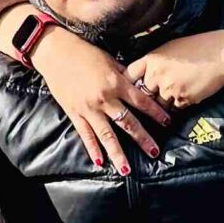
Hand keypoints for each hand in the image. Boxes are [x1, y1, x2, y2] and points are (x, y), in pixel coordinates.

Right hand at [34, 31, 165, 172]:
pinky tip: (100, 162)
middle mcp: (105, 99)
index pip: (141, 101)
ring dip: (118, 153)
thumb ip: (124, 75)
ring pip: (107, 135)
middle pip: (128, 123)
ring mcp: (89, 109)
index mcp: (116, 83)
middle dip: (142, 139)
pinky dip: (92, 149)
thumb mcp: (109, 60)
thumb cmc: (84, 52)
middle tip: (154, 152)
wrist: (56, 53)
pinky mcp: (75, 113)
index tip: (167, 122)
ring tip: (127, 169)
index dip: (156, 112)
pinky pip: (85, 135)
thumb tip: (138, 83)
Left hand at [127, 28, 223, 111]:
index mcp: (151, 59)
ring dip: (164, 105)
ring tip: (172, 99)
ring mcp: (169, 87)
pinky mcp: (182, 98)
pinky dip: (179, 105)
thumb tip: (140, 74)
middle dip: (148, 97)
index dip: (126, 83)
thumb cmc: (195, 49)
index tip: (126, 89)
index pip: (129, 75)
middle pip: (143, 94)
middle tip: (151, 100)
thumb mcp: (169, 48)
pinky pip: (175, 108)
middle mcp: (157, 74)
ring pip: (159, 105)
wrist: (219, 54)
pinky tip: (187, 95)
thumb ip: (153, 62)